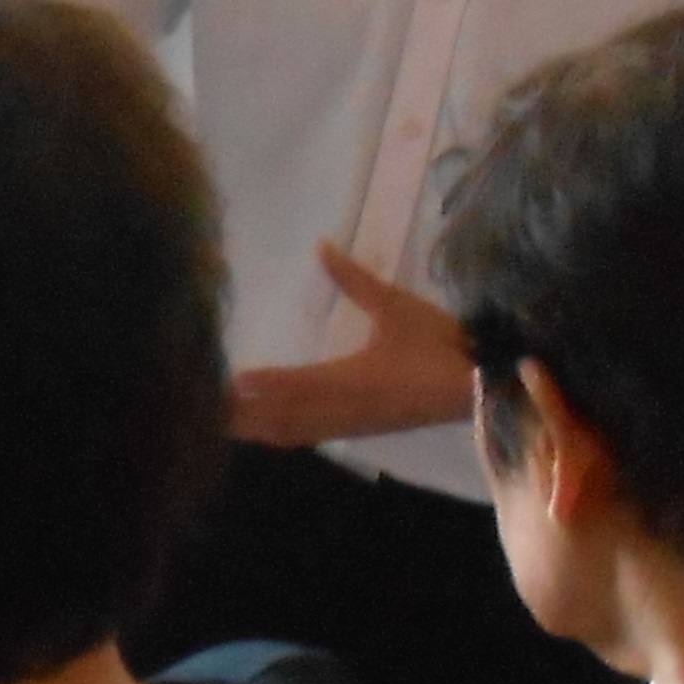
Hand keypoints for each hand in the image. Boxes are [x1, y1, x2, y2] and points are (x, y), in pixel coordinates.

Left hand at [227, 250, 476, 446]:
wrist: (483, 388)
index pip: (292, 385)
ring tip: (219, 422)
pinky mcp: (362, 431)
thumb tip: (322, 246)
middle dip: (242, 416)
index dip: (259, 386)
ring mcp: (351, 425)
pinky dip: (282, 434)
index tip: (225, 382)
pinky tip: (267, 431)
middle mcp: (343, 410)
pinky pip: (311, 437)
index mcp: (349, 380)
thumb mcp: (396, 307)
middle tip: (200, 407)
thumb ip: (355, 280)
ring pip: (293, 433)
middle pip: (281, 419)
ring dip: (257, 428)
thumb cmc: (441, 344)